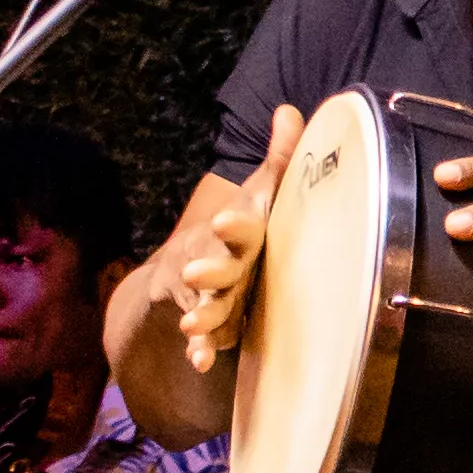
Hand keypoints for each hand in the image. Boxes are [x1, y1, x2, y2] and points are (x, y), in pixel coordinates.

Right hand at [173, 103, 302, 371]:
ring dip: (199, 313)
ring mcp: (202, 289)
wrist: (183, 265)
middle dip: (206, 268)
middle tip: (196, 273)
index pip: (236, 223)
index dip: (232, 223)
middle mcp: (213, 256)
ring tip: (194, 326)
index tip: (226, 220)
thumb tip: (289, 110)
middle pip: (210, 263)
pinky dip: (199, 349)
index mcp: (236, 228)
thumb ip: (279, 159)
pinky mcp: (199, 317)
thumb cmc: (238, 227)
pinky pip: (198, 336)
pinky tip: (200, 362)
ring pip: (201, 301)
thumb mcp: (258, 194)